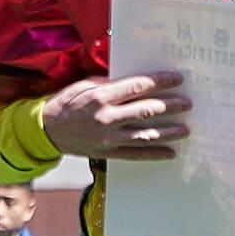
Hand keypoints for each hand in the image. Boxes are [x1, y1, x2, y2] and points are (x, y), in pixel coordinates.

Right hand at [36, 71, 192, 161]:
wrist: (46, 131)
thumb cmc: (66, 104)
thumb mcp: (85, 85)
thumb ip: (110, 84)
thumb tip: (136, 81)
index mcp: (101, 96)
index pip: (138, 86)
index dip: (160, 82)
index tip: (177, 80)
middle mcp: (107, 117)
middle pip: (146, 110)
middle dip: (171, 106)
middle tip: (188, 104)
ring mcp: (108, 138)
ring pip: (145, 135)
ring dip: (168, 132)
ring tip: (185, 129)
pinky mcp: (108, 153)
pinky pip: (136, 155)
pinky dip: (155, 154)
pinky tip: (170, 153)